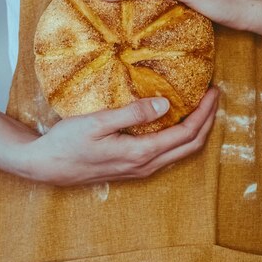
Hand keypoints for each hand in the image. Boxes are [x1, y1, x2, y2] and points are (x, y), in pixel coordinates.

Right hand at [17, 87, 218, 186]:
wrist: (46, 165)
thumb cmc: (67, 143)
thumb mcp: (98, 123)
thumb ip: (132, 114)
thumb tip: (164, 104)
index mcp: (141, 153)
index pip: (185, 134)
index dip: (204, 114)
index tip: (213, 93)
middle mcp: (145, 165)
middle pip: (189, 147)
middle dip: (207, 122)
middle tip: (214, 98)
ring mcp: (138, 169)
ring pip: (179, 152)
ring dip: (195, 131)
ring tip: (201, 108)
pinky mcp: (130, 167)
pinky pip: (166, 154)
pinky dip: (179, 138)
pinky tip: (173, 123)